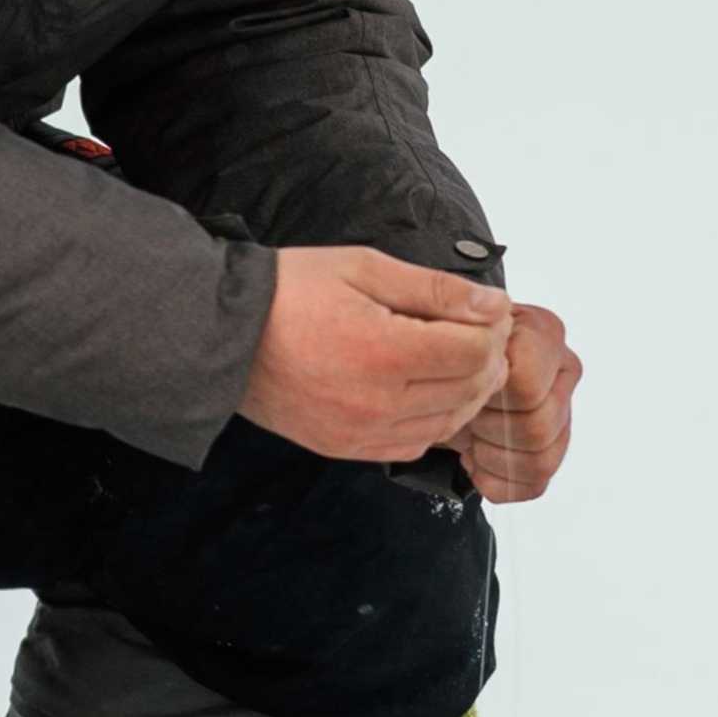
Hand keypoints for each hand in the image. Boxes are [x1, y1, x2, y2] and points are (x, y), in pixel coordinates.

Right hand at [240, 247, 510, 462]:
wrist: (225, 335)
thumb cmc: (290, 291)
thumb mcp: (365, 268)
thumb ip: (435, 289)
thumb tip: (492, 304)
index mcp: (382, 352)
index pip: (474, 352)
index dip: (492, 329)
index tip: (484, 310)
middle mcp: (377, 402)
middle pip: (469, 389)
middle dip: (486, 358)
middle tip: (474, 330)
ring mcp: (361, 433)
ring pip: (448, 423)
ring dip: (465, 391)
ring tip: (454, 357)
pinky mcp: (347, 448)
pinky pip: (415, 444)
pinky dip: (434, 419)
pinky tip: (425, 389)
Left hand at [448, 301, 580, 503]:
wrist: (434, 371)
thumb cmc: (443, 354)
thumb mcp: (442, 335)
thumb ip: (467, 342)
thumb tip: (491, 369)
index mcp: (543, 332)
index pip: (528, 389)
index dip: (486, 397)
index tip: (460, 387)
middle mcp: (561, 369)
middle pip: (538, 428)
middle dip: (487, 428)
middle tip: (462, 413)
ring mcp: (562, 411)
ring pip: (540, 460)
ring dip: (491, 456)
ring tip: (468, 434)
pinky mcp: (552, 448)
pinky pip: (534, 483)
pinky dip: (496, 480)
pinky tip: (475, 456)